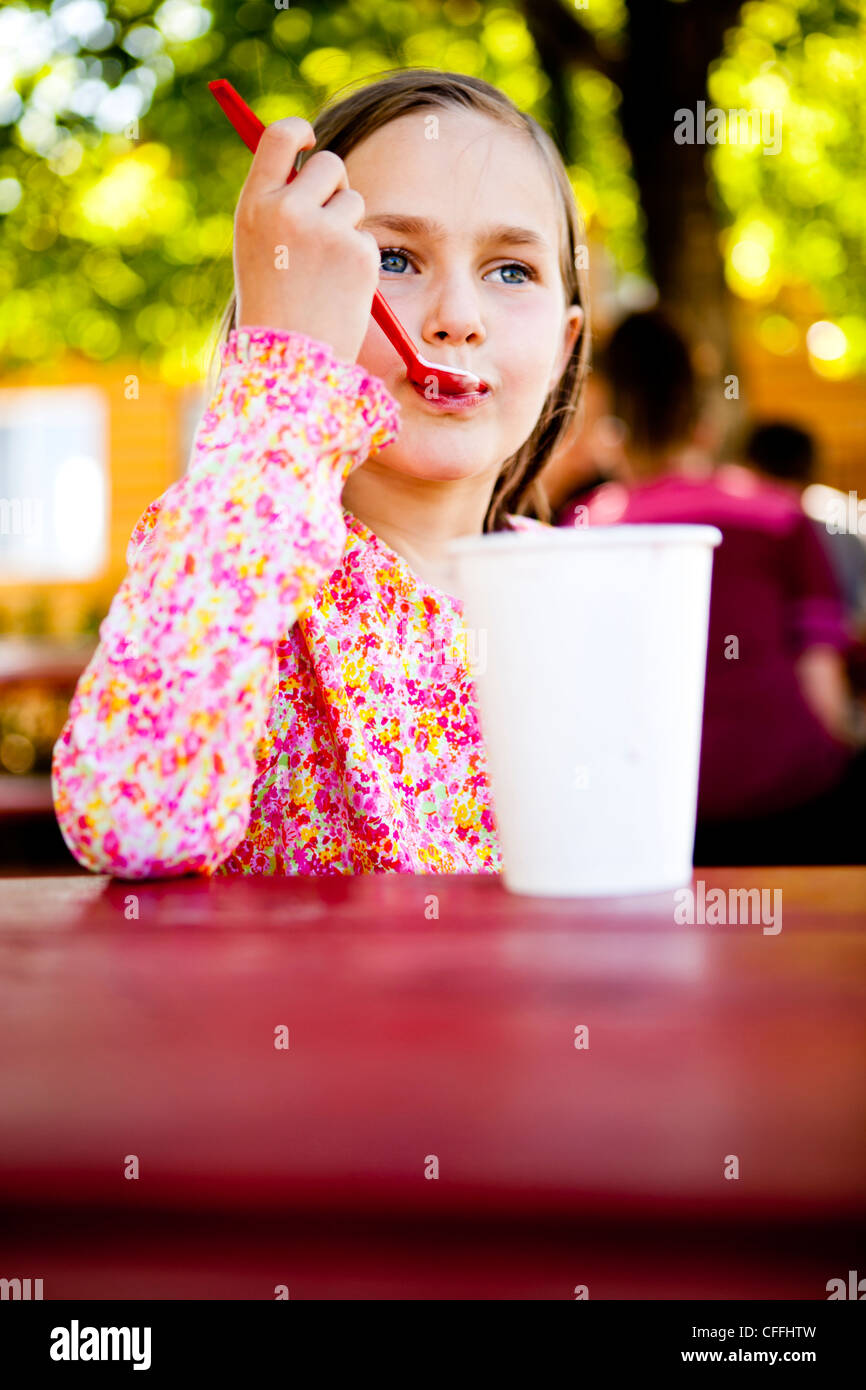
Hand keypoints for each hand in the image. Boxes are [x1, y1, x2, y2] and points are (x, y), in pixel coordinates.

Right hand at [233, 117, 380, 365]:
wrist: (288, 360)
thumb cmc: (271, 306)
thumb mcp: (258, 247)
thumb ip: (277, 204)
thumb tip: (308, 165)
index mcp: (255, 205)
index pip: (280, 136)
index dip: (301, 132)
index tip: (310, 141)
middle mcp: (288, 210)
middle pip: (329, 164)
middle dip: (334, 187)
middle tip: (324, 226)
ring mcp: (326, 230)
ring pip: (354, 200)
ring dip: (347, 226)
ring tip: (325, 268)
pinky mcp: (358, 253)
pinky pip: (367, 237)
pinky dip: (359, 260)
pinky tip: (339, 288)